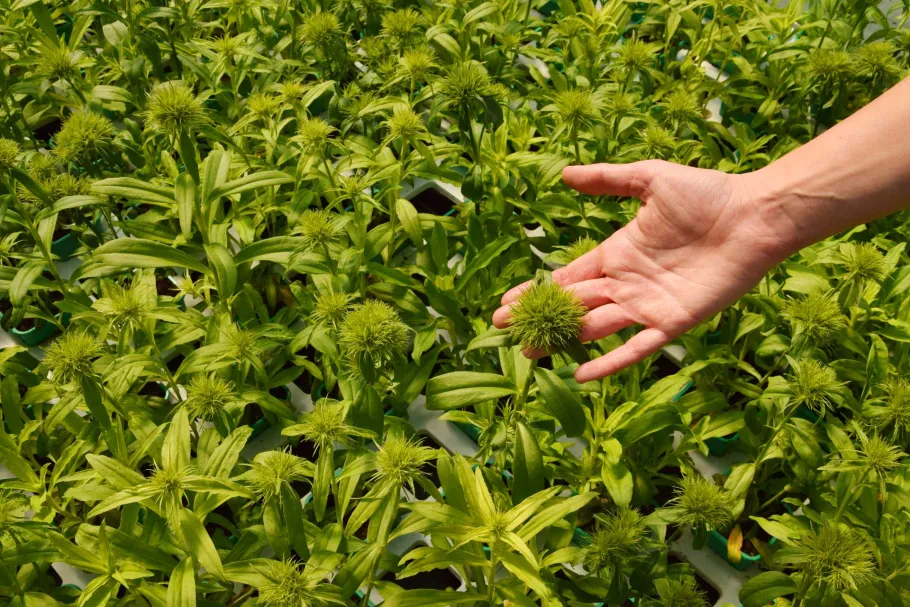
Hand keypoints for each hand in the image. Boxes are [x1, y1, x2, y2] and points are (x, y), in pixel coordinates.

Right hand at [493, 160, 789, 382]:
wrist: (753, 216)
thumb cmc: (707, 195)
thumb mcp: (649, 180)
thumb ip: (608, 180)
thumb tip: (563, 174)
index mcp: (617, 253)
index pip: (567, 277)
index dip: (537, 290)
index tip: (506, 304)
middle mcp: (627, 283)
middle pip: (574, 305)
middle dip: (539, 317)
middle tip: (503, 330)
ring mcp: (648, 306)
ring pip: (596, 327)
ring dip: (564, 340)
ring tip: (531, 353)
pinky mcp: (673, 323)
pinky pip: (637, 347)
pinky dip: (611, 362)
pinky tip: (582, 374)